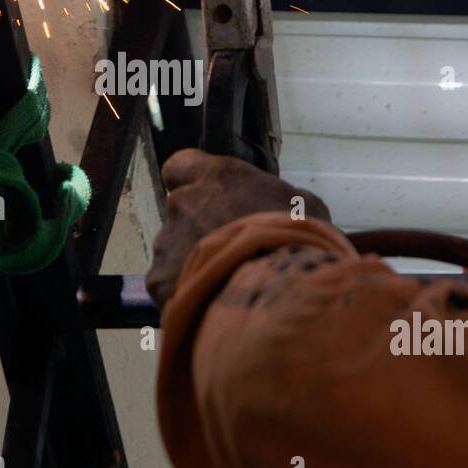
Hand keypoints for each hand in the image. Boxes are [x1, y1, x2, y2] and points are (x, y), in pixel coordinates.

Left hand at [145, 149, 331, 306]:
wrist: (280, 295)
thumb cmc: (299, 245)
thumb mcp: (307, 208)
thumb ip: (282, 199)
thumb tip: (284, 208)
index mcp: (218, 178)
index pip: (180, 165)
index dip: (190, 182)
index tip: (204, 197)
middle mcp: (185, 202)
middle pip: (181, 212)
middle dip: (198, 229)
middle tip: (230, 252)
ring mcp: (168, 242)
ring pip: (173, 249)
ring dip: (192, 261)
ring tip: (225, 282)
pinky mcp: (160, 280)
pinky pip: (169, 284)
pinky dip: (186, 292)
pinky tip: (212, 302)